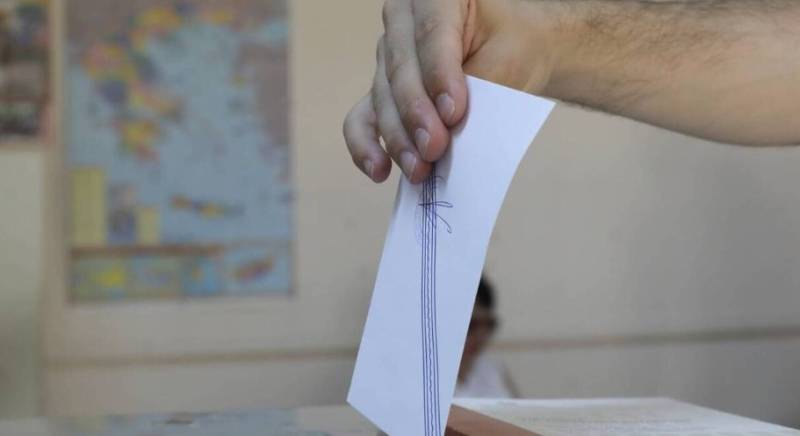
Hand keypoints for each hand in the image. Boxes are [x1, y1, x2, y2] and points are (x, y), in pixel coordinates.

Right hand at [343, 0, 561, 182]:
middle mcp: (402, 19)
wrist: (512, 50)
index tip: (453, 113)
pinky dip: (366, 145)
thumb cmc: (514, 45)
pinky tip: (379, 170)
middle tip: (435, 148)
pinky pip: (361, 118)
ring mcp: (388, 56)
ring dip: (398, 138)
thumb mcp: (510, 56)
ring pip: (382, 98)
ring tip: (419, 169)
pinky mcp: (381, 91)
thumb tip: (450, 131)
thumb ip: (480, 86)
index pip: (431, 33)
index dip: (439, 75)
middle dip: (415, 114)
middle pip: (400, 69)